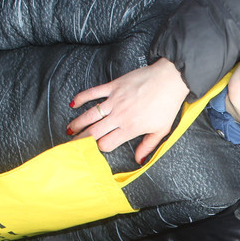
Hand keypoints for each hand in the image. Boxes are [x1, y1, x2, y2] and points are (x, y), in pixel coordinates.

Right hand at [68, 57, 189, 161]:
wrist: (169, 80)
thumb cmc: (167, 105)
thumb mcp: (161, 130)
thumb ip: (148, 146)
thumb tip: (139, 160)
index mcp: (130, 128)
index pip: (106, 143)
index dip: (98, 148)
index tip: (94, 150)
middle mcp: (119, 116)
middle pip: (94, 132)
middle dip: (81, 140)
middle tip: (73, 143)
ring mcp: (115, 100)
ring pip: (89, 114)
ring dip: (77, 123)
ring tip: (70, 129)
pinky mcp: (113, 86)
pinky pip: (92, 93)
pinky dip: (81, 98)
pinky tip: (73, 104)